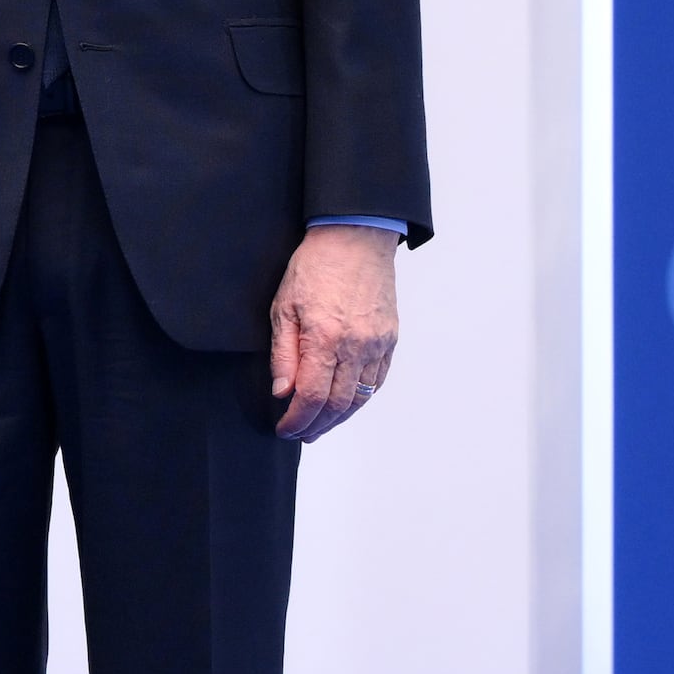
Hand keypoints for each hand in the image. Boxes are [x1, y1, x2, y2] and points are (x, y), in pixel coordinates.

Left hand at [268, 224, 401, 442]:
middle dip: (316, 426)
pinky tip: (346, 404)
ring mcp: (377, 344)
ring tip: (320, 426)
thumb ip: (283, 354)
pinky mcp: (390, 339)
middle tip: (300, 433)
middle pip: (338, 405)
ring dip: (339, 419)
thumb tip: (283, 393)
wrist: (355, 239)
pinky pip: (377, 380)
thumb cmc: (315, 267)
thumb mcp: (284, 308)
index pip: (311, 397)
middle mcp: (356, 346)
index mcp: (325, 338)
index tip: (285, 429)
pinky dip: (361, 398)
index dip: (297, 420)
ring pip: (361, 398)